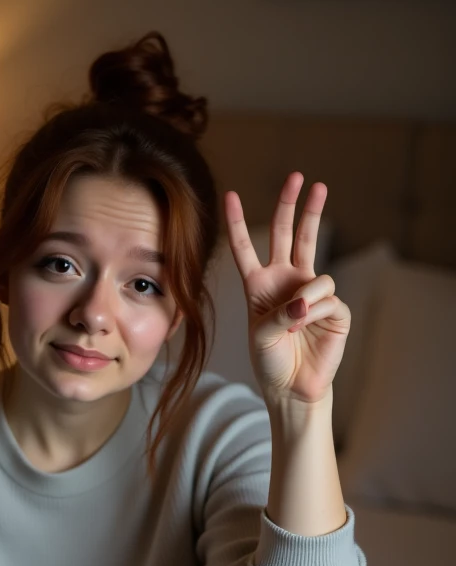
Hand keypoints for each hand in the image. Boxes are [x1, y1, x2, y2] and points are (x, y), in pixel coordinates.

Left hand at [224, 171, 350, 410]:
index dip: (237, 222)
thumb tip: (307, 299)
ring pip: (315, 264)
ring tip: (296, 322)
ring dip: (304, 295)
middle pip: (289, 233)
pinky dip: (315, 312)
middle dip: (293, 204)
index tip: (230, 195)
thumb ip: (279, 313)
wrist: (292, 388)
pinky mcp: (335, 307)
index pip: (246, 247)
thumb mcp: (261, 335)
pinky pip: (327, 295)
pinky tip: (308, 328)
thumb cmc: (270, 362)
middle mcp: (286, 281)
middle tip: (300, 177)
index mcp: (259, 285)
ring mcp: (312, 291)